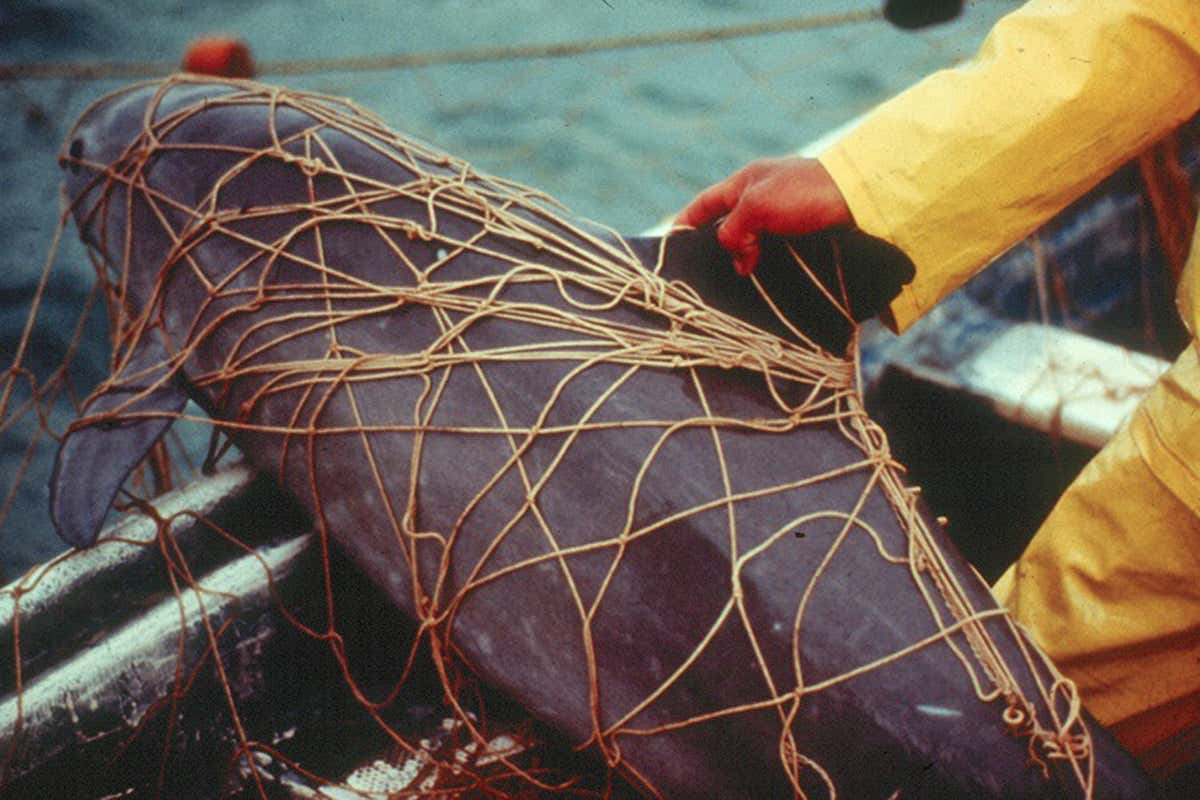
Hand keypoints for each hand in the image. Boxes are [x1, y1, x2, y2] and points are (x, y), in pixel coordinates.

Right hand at [676, 157, 851, 274]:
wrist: (859, 195)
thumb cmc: (804, 192)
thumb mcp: (757, 206)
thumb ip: (733, 229)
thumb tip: (734, 255)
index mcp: (745, 182)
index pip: (704, 204)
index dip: (685, 223)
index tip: (670, 246)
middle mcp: (762, 196)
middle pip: (727, 225)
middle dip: (718, 247)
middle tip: (709, 274)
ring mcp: (783, 214)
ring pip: (752, 241)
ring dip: (745, 259)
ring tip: (742, 280)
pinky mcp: (803, 231)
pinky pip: (774, 249)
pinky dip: (766, 262)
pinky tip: (766, 277)